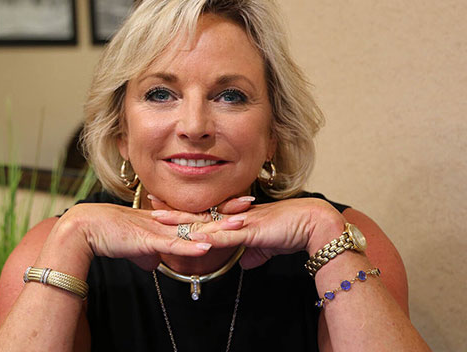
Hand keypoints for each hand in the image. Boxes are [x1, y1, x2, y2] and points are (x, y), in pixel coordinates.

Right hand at [60, 202, 244, 270]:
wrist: (85, 229)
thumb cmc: (107, 235)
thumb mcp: (133, 247)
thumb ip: (147, 253)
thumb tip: (154, 265)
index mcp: (162, 220)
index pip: (195, 214)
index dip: (216, 210)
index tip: (235, 206)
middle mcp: (164, 221)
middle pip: (201, 216)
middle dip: (226, 211)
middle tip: (250, 202)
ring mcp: (158, 229)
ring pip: (193, 228)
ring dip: (217, 226)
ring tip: (240, 223)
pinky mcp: (147, 240)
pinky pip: (173, 244)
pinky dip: (191, 245)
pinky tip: (208, 245)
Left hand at [150, 196, 344, 268]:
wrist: (316, 225)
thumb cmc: (294, 231)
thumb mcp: (269, 245)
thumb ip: (255, 252)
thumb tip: (245, 263)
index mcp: (238, 217)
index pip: (207, 214)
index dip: (186, 213)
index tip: (166, 208)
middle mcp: (237, 215)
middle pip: (199, 213)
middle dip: (175, 211)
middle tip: (151, 203)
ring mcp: (243, 221)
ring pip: (207, 221)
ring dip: (183, 221)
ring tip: (160, 218)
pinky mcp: (253, 230)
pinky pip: (229, 234)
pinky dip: (211, 236)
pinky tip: (195, 237)